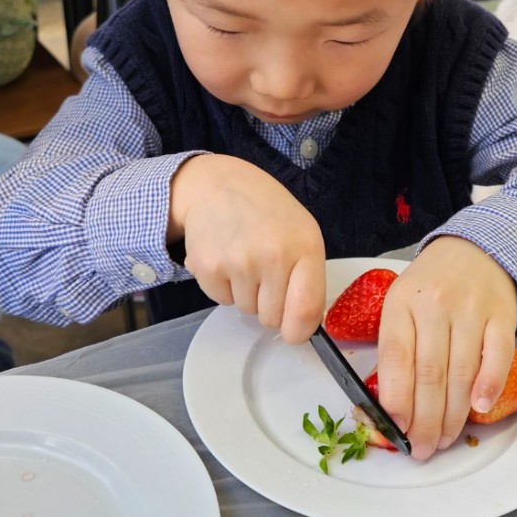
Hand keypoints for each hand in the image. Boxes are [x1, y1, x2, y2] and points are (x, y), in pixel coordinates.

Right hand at [169, 154, 325, 342]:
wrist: (218, 185)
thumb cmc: (268, 213)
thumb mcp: (303, 234)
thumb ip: (308, 278)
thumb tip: (303, 326)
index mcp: (305, 248)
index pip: (306, 311)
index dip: (299, 331)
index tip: (294, 330)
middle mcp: (273, 256)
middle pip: (273, 318)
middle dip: (270, 305)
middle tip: (266, 273)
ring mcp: (239, 262)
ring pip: (247, 310)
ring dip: (246, 293)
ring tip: (245, 258)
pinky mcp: (208, 267)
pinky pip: (221, 300)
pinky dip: (224, 287)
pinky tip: (226, 258)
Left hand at [376, 237, 516, 460]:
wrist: (477, 249)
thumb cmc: (432, 286)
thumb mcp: (401, 304)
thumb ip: (397, 347)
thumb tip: (390, 408)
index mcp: (401, 302)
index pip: (397, 358)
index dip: (397, 401)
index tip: (396, 430)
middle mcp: (435, 305)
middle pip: (430, 373)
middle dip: (425, 421)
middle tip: (422, 449)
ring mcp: (471, 309)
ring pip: (462, 372)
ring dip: (453, 415)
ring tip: (445, 439)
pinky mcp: (502, 315)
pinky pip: (498, 356)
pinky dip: (489, 385)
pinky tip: (479, 408)